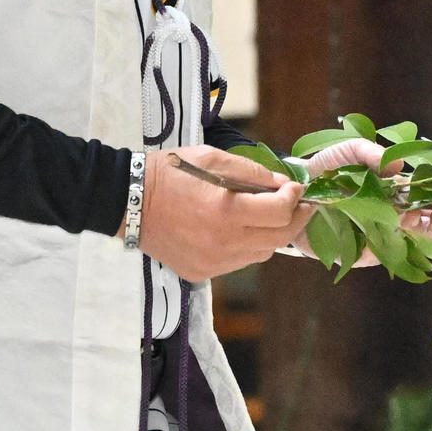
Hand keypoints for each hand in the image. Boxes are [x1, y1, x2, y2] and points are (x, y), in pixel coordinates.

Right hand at [131, 146, 314, 281]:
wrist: (130, 201)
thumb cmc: (170, 172)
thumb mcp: (212, 158)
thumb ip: (251, 172)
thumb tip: (282, 185)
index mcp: (226, 210)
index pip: (280, 212)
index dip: (295, 198)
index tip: (296, 188)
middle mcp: (223, 242)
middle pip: (279, 238)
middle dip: (295, 220)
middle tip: (301, 206)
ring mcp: (213, 262)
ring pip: (261, 254)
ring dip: (271, 234)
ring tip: (267, 216)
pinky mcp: (202, 272)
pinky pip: (238, 262)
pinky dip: (246, 246)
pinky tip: (236, 230)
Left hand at [291, 138, 431, 266]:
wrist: (292, 190)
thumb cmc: (325, 169)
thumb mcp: (348, 152)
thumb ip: (369, 152)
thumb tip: (399, 164)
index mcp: (397, 197)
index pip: (430, 206)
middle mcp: (392, 220)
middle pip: (427, 231)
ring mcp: (377, 238)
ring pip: (408, 246)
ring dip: (418, 235)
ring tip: (416, 218)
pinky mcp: (358, 254)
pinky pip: (379, 255)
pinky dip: (389, 245)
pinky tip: (391, 234)